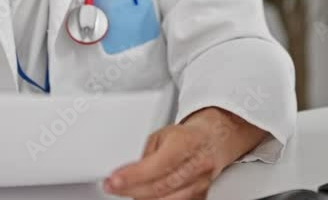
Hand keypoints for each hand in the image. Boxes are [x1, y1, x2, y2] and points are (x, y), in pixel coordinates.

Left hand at [103, 107, 267, 199]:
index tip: (113, 180)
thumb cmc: (188, 135)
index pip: (157, 165)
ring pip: (168, 199)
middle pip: (161, 187)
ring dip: (143, 197)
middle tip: (113, 187)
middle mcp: (197, 165)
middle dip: (132, 189)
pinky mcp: (201, 195)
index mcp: (186, 142)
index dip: (133, 176)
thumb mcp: (162, 135)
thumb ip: (146, 155)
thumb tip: (127, 174)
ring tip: (126, 190)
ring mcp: (202, 183)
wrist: (215, 140)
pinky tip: (144, 196)